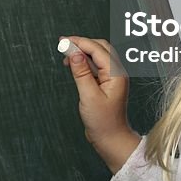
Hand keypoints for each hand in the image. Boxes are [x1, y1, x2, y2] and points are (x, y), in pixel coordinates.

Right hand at [61, 36, 139, 172]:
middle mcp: (117, 72)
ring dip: (83, 52)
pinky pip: (96, 65)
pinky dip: (85, 62)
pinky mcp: (107, 83)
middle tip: (63, 45)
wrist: (111, 139)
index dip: (79, 42)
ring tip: (66, 56)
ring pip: (98, 55)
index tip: (63, 41)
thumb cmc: (103, 122)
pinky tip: (74, 65)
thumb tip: (74, 53)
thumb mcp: (88, 96)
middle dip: (82, 43)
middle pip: (100, 47)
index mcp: (116, 73)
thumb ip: (81, 73)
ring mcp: (113, 77)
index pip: (97, 49)